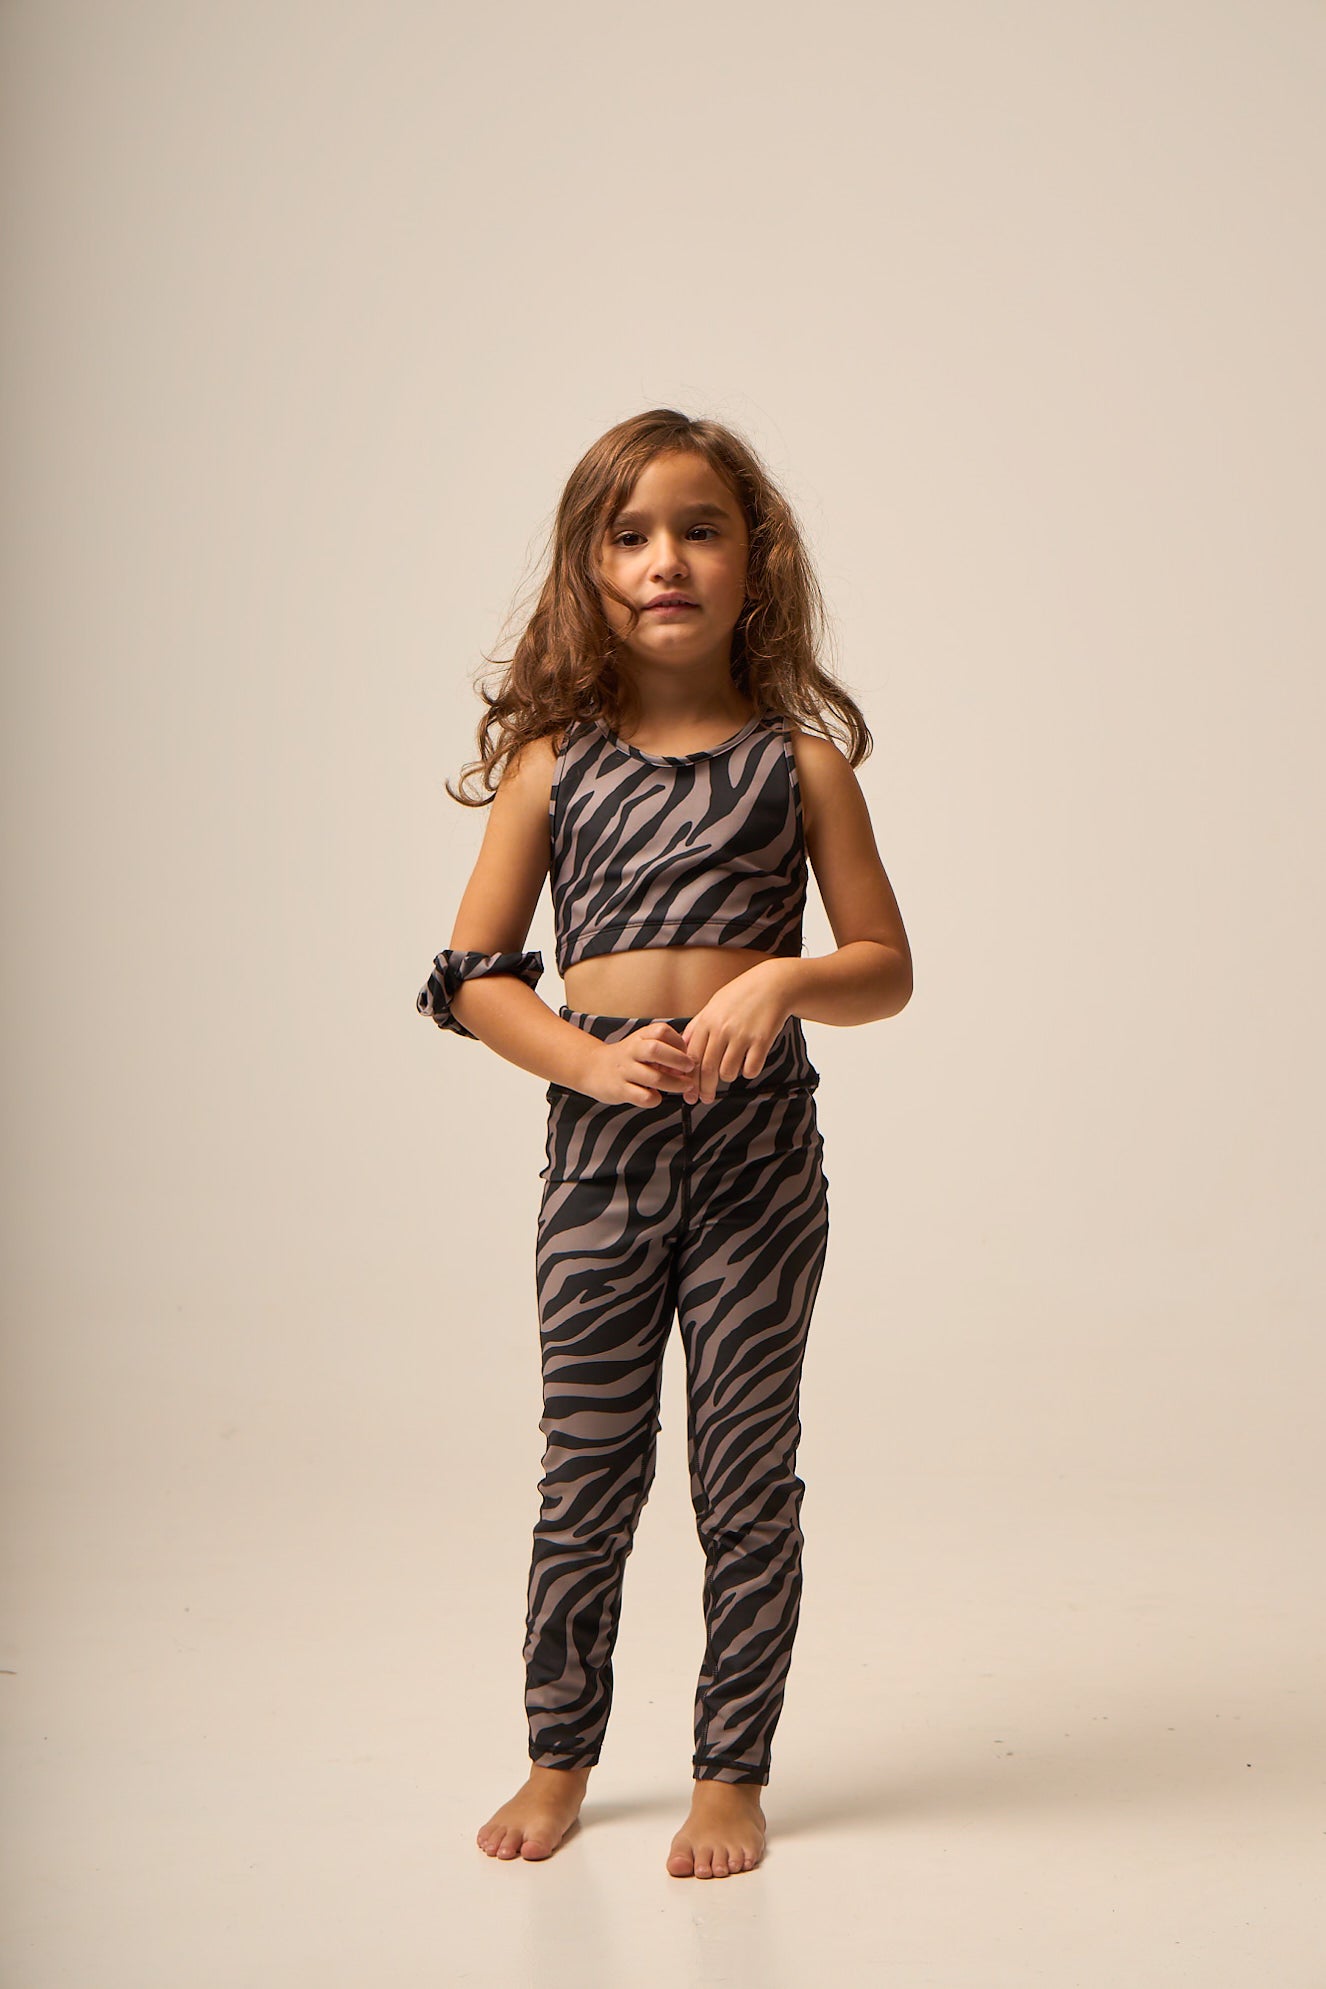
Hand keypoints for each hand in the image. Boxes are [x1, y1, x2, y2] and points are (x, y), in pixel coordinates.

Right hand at [582, 1022, 698, 1107]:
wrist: (592, 1068)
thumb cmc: (627, 1059)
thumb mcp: (642, 1046)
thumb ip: (665, 1050)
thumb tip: (691, 1060)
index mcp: (639, 1037)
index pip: (662, 1031)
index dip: (679, 1042)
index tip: (687, 1053)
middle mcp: (631, 1051)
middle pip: (656, 1050)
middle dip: (678, 1060)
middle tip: (691, 1068)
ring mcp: (625, 1071)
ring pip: (654, 1077)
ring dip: (675, 1083)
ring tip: (686, 1086)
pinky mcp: (620, 1090)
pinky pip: (643, 1097)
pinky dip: (655, 1099)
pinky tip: (656, 1096)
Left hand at [681, 962, 796, 1101]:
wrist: (773, 985)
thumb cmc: (741, 995)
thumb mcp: (714, 1005)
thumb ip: (698, 1026)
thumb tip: (681, 1044)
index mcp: (707, 1021)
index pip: (692, 1057)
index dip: (689, 1079)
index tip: (689, 1092)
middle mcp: (722, 1029)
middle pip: (708, 1069)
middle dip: (705, 1089)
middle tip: (705, 1098)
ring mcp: (742, 1035)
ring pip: (728, 1072)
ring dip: (729, 1077)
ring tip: (733, 1069)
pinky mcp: (762, 1040)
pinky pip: (751, 1069)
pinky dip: (749, 1072)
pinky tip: (750, 1062)